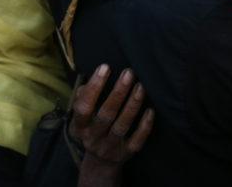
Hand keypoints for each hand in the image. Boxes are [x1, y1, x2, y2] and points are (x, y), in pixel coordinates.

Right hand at [71, 64, 153, 186]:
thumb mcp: (83, 117)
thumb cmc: (92, 128)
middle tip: (129, 73)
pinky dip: (144, 126)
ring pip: (122, 125)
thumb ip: (83, 98)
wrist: (99, 163)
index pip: (84, 107)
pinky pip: (137, 140)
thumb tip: (87, 82)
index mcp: (80, 127)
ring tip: (141, 86)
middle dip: (118, 92)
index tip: (105, 67)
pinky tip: (151, 110)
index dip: (94, 87)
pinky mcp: (125, 154)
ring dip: (133, 104)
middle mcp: (93, 138)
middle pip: (106, 115)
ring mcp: (110, 147)